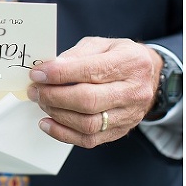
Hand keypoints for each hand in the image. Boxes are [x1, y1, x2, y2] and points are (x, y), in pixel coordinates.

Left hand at [27, 37, 159, 148]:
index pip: (91, 71)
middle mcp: (135, 91)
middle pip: (89, 101)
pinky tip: (48, 123)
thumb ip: (78, 55)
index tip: (38, 74)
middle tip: (36, 90)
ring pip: (88, 124)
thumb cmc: (121, 57)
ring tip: (42, 103)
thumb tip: (50, 69)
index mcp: (132, 62)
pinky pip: (89, 140)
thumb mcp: (102, 44)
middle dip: (55, 96)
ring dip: (57, 115)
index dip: (60, 74)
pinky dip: (63, 134)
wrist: (149, 76)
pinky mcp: (120, 131)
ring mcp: (129, 114)